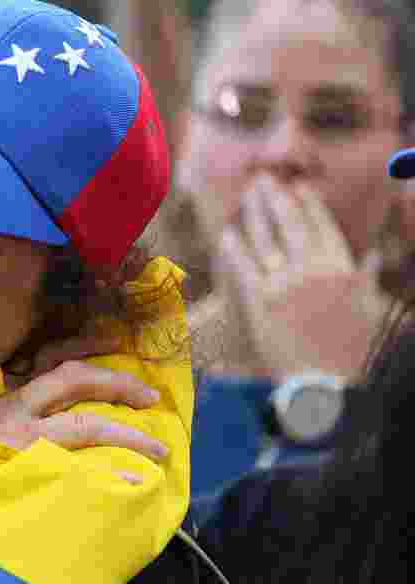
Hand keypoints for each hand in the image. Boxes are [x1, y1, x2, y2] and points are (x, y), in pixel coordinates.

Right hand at [0, 360, 167, 480]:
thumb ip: (8, 424)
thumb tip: (53, 422)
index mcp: (0, 400)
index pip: (53, 366)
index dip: (93, 357)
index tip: (121, 360)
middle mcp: (9, 414)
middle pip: (73, 380)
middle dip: (118, 384)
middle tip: (150, 398)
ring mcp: (18, 446)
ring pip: (84, 425)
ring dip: (127, 435)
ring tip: (158, 450)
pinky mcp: (25, 479)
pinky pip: (80, 473)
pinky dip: (114, 478)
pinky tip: (137, 484)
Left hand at [216, 174, 389, 379]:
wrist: (326, 385)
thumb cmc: (352, 351)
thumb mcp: (369, 310)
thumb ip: (367, 279)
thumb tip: (372, 258)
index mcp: (344, 268)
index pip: (323, 226)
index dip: (308, 204)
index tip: (297, 188)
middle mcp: (314, 270)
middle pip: (292, 223)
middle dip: (277, 198)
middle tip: (264, 180)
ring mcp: (286, 284)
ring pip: (267, 239)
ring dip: (255, 214)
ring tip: (247, 197)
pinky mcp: (261, 302)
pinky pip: (245, 267)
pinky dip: (236, 248)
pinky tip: (228, 234)